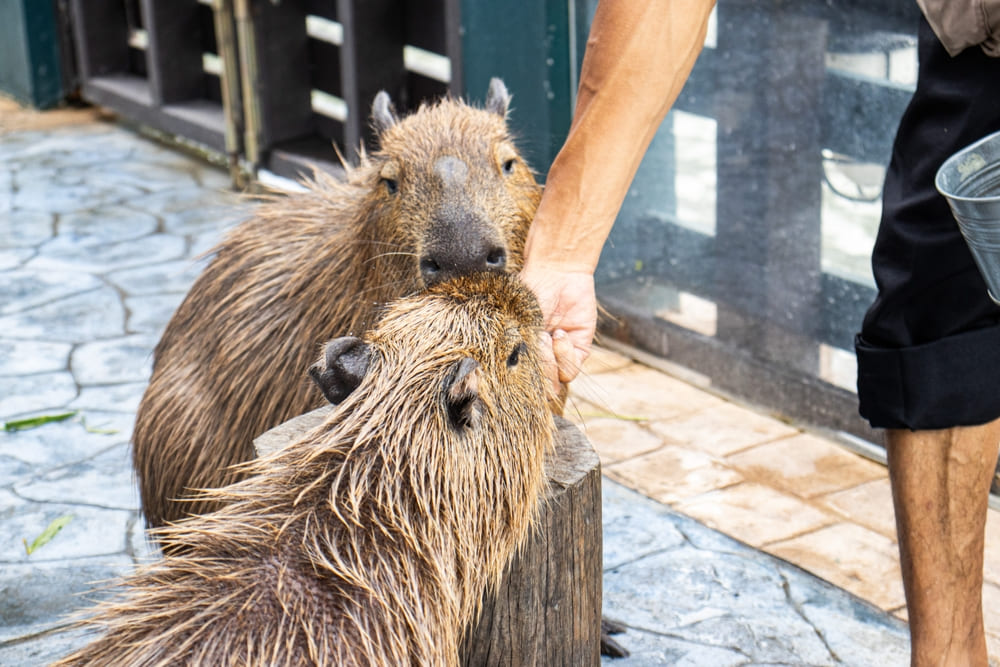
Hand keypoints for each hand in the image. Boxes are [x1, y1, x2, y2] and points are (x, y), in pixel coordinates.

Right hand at [520, 260, 596, 392]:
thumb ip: (526, 357)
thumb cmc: (530, 295)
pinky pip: (571, 369)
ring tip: (546, 336)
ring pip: (556, 382)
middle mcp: (540, 359)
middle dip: (537, 372)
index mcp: (520, 355)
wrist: (556, 272)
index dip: (519, 385)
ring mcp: (558, 356)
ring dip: (550, 361)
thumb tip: (537, 391)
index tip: (516, 372)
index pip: (520, 384)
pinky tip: (559, 334)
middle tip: (534, 346)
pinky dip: (564, 354)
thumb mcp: (520, 328)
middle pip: (539, 389)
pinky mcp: (578, 350)